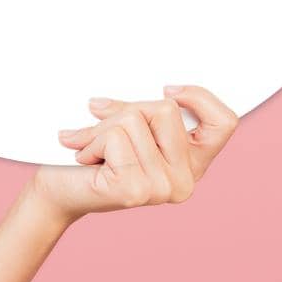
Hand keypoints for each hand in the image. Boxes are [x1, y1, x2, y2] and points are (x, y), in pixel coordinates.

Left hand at [27, 85, 240, 224]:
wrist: (57, 191)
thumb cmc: (90, 158)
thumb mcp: (125, 128)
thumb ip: (138, 113)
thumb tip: (115, 101)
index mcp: (191, 165)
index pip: (224, 123)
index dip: (200, 98)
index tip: (168, 90)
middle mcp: (185, 181)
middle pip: (166, 110)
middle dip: (126, 110)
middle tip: (102, 132)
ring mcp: (162, 189)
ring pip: (135, 120)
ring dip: (101, 128)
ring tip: (90, 148)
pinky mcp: (135, 190)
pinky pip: (115, 136)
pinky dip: (91, 139)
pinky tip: (85, 158)